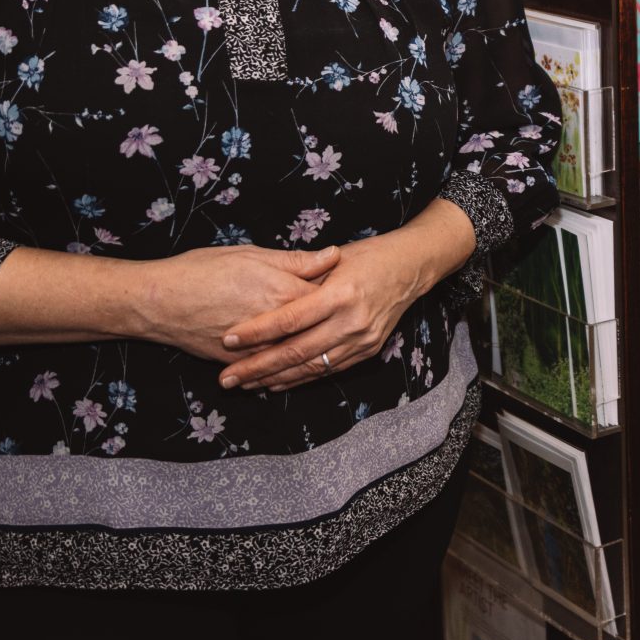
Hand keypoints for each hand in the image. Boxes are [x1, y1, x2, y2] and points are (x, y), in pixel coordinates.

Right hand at [133, 243, 341, 362]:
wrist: (159, 302)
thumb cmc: (203, 270)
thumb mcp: (252, 254)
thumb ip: (297, 260)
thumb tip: (334, 255)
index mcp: (284, 292)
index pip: (329, 295)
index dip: (341, 291)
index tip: (353, 285)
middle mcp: (277, 324)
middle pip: (318, 327)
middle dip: (333, 322)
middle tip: (345, 314)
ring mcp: (260, 348)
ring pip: (298, 354)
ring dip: (315, 350)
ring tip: (329, 341)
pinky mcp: (242, 363)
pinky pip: (273, 370)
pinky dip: (287, 369)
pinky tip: (298, 366)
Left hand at [217, 228, 457, 392]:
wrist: (412, 268)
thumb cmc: (368, 256)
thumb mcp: (335, 258)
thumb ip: (301, 276)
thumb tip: (261, 291)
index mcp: (340, 294)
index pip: (290, 319)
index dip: (257, 331)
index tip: (228, 340)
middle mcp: (352, 321)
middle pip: (296, 351)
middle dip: (258, 367)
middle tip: (227, 378)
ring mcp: (362, 340)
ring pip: (311, 367)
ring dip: (275, 379)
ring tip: (245, 384)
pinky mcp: (367, 351)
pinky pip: (328, 371)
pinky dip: (300, 378)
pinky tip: (276, 383)